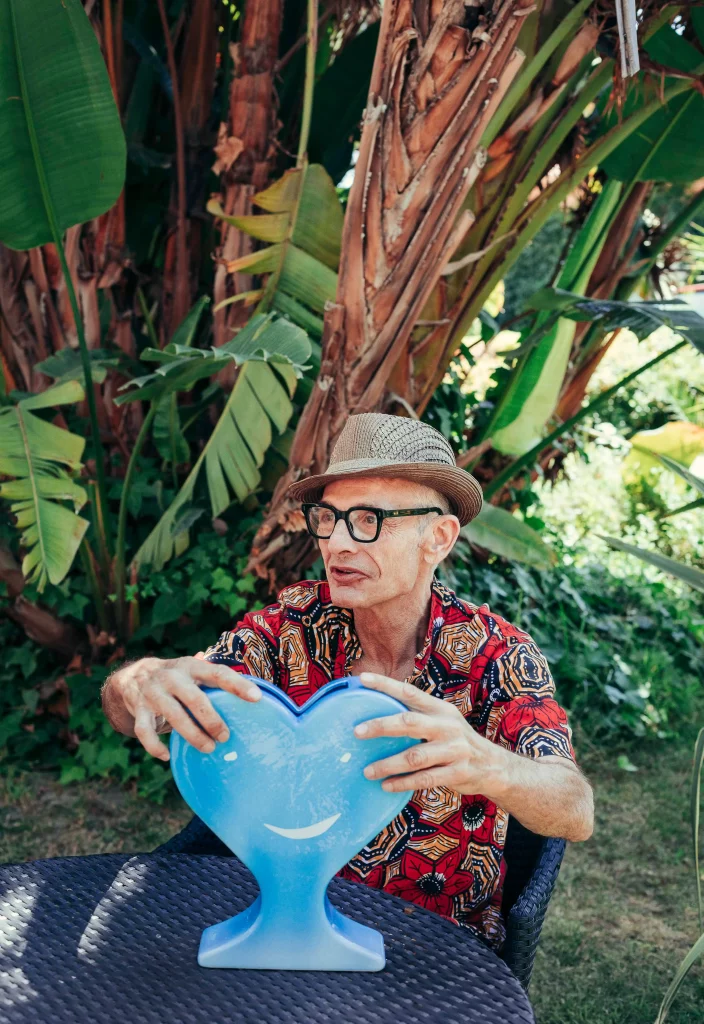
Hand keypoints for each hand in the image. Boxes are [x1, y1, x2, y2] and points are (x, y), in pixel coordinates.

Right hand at [106, 654, 260, 761]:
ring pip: (173, 716)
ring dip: (192, 735)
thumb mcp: (193, 670)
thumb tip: (253, 690)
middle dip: (212, 720)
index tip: (257, 698)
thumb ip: (215, 678)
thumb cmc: (176, 678)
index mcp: (190, 667)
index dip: (238, 685)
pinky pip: (144, 731)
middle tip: (226, 737)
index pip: (218, 673)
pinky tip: (167, 756)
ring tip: (208, 748)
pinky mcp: (138, 710)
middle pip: (195, 699)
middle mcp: (171, 677)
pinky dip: (155, 747)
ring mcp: (153, 693)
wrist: (133, 677)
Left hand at [355, 672, 505, 795]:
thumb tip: (378, 713)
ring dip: (388, 764)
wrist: (493, 766)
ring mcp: (454, 750)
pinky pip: (425, 779)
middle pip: (409, 722)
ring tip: (367, 771)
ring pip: (414, 756)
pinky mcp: (457, 773)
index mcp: (440, 709)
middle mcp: (447, 726)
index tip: (362, 679)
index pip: (410, 692)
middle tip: (357, 731)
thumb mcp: (443, 721)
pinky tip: (387, 785)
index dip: (386, 684)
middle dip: (381, 726)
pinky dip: (403, 782)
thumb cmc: (456, 740)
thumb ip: (418, 715)